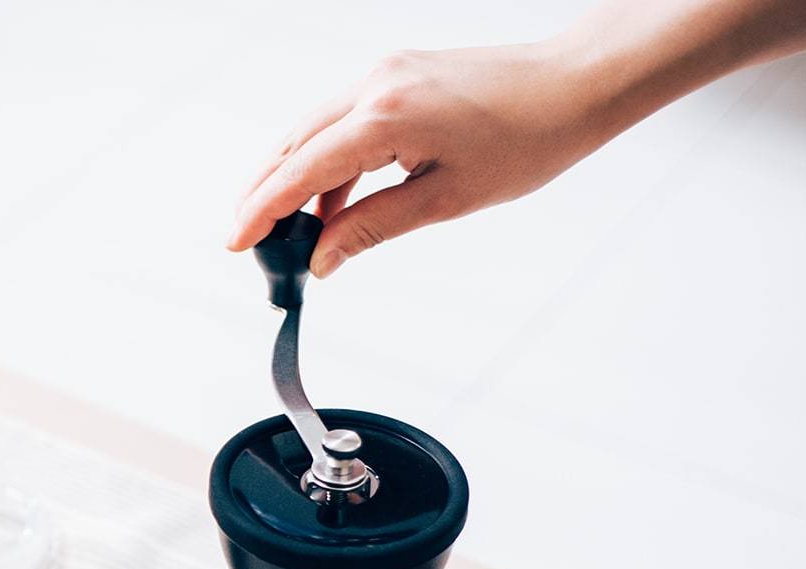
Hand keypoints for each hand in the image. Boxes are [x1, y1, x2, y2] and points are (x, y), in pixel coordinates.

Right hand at [227, 43, 608, 277]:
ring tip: (284, 230)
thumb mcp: (444, 200)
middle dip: (263, 192)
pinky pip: (342, 121)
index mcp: (387, 115)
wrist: (569, 87)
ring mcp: (383, 72)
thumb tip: (322, 258)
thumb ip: (372, 228)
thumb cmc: (524, 142)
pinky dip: (327, 161)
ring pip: (312, 130)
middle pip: (293, 143)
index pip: (303, 170)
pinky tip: (329, 202)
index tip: (236, 242)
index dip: (263, 210)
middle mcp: (375, 83)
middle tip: (245, 239)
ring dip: (292, 178)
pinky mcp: (395, 73)